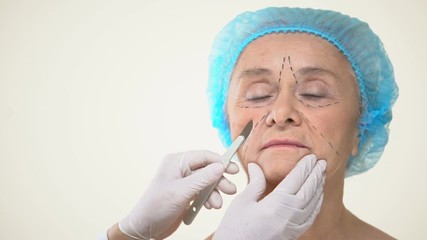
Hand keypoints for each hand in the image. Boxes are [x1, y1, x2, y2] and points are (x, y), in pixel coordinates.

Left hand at [118, 150, 238, 239]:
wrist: (145, 228)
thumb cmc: (157, 206)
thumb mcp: (182, 191)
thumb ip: (203, 178)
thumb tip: (221, 166)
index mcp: (176, 162)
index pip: (204, 156)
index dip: (220, 161)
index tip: (234, 169)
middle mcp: (181, 169)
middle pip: (208, 170)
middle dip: (219, 180)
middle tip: (231, 190)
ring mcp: (184, 182)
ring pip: (207, 183)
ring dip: (214, 193)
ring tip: (217, 205)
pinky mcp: (186, 194)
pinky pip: (203, 193)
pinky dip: (208, 199)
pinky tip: (210, 206)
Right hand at [213, 154, 325, 239]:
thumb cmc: (235, 229)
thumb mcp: (242, 202)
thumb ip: (255, 183)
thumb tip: (256, 166)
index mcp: (275, 205)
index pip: (295, 181)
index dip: (304, 167)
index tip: (310, 157)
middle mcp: (288, 216)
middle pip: (308, 191)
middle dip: (316, 175)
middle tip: (322, 162)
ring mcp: (292, 227)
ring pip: (313, 204)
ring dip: (319, 188)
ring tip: (321, 175)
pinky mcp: (292, 235)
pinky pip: (310, 218)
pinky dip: (316, 205)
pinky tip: (316, 197)